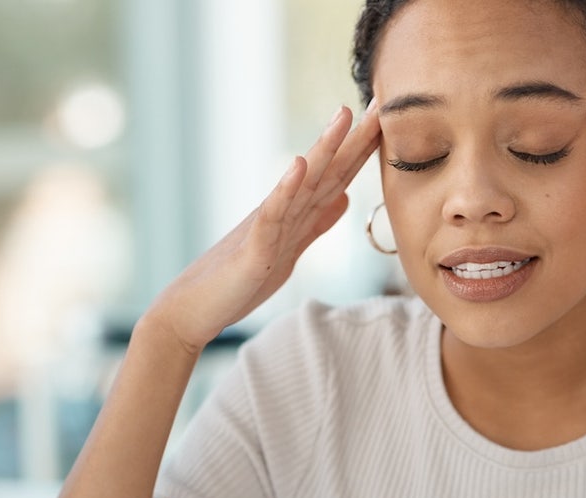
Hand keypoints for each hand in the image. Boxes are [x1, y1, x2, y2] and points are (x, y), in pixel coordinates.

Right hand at [148, 103, 381, 352]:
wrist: (195, 308)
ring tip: (343, 115)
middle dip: (355, 137)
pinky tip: (298, 163)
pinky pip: (271, 214)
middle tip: (382, 101)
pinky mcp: (254, 248)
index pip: (337, 175)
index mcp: (296, 213)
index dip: (364, 148)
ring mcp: (267, 226)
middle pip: (326, 170)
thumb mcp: (290, 249)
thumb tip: (345, 197)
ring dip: (323, 148)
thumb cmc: (240, 280)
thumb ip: (317, 222)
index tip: (389, 116)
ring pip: (301, 182)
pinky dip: (286, 188)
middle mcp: (283, 211)